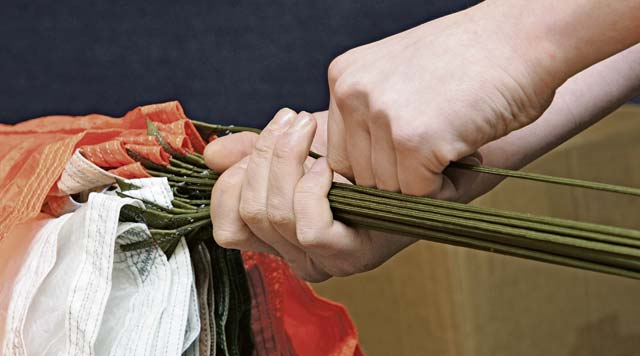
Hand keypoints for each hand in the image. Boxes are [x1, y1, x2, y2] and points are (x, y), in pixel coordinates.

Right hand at [205, 109, 414, 281]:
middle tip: (293, 121)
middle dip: (265, 157)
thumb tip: (211, 156)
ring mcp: (324, 261)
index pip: (227, 222)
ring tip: (310, 134)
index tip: (266, 134)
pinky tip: (331, 167)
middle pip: (249, 212)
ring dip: (285, 164)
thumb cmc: (360, 149)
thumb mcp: (299, 146)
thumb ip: (253, 152)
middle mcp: (296, 256)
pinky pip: (309, 227)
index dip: (232, 178)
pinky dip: (311, 190)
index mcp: (278, 235)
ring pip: (273, 217)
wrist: (417, 150)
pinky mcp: (352, 256)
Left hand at [325, 2, 559, 199]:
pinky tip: (469, 154)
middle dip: (404, 177)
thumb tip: (366, 180)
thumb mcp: (400, 78)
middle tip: (445, 152)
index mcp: (344, 77)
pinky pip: (420, 194)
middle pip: (364, 177)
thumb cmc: (473, 61)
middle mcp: (351, 93)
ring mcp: (381, 116)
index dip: (379, 167)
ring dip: (427, 183)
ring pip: (390, 189)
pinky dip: (448, 188)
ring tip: (459, 149)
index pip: (341, 156)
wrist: (525, 37)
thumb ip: (373, 117)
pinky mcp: (414, 140)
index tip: (413, 157)